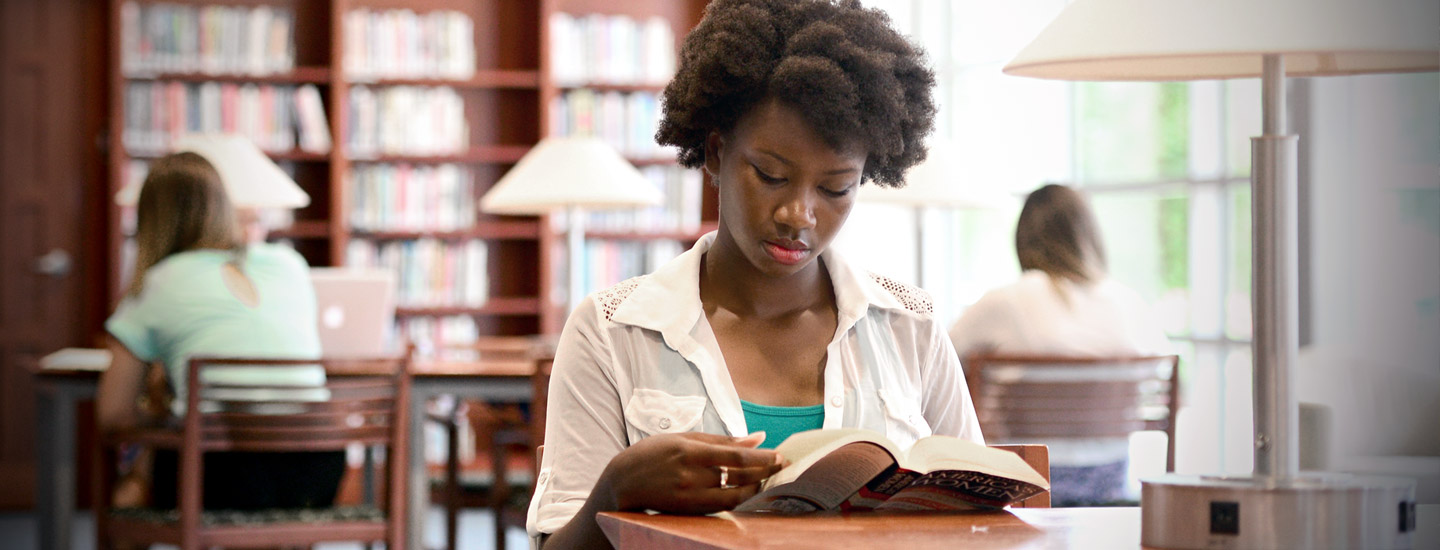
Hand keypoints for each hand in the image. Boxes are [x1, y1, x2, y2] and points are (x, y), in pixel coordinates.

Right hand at [595, 432, 784, 514]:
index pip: (736, 456)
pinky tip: (748, 490)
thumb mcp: (683, 439)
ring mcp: (690, 497)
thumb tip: (757, 437)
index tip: (781, 455)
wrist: (621, 483)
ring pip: (734, 496)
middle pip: (739, 478)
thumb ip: (720, 440)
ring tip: (768, 479)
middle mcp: (691, 476)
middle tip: (783, 466)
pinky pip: (722, 506)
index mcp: (689, 452)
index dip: (762, 458)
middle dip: (765, 472)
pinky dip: (739, 498)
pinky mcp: (689, 511)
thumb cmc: (652, 454)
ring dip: (756, 488)